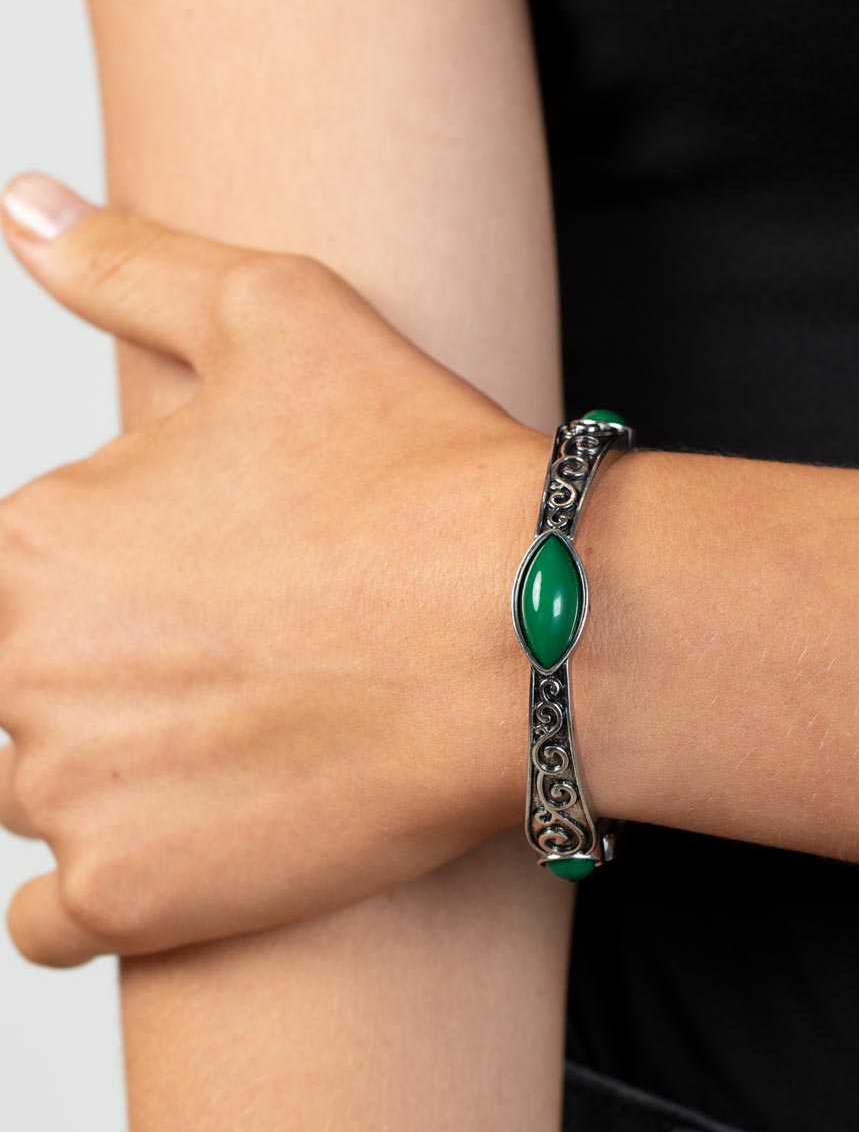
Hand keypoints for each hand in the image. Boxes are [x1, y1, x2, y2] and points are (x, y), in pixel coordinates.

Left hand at [0, 174, 549, 965]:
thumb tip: (20, 205)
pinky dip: (94, 896)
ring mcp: (71, 796)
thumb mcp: (269, 313)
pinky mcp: (133, 900)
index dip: (81, 591)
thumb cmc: (417, 469)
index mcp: (29, 540)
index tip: (168, 604)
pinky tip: (178, 847)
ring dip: (103, 779)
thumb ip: (121, 265)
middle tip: (215, 672)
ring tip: (223, 748)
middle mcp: (23, 670)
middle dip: (92, 680)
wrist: (533, 631)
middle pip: (9, 694)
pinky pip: (43, 926)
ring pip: (29, 798)